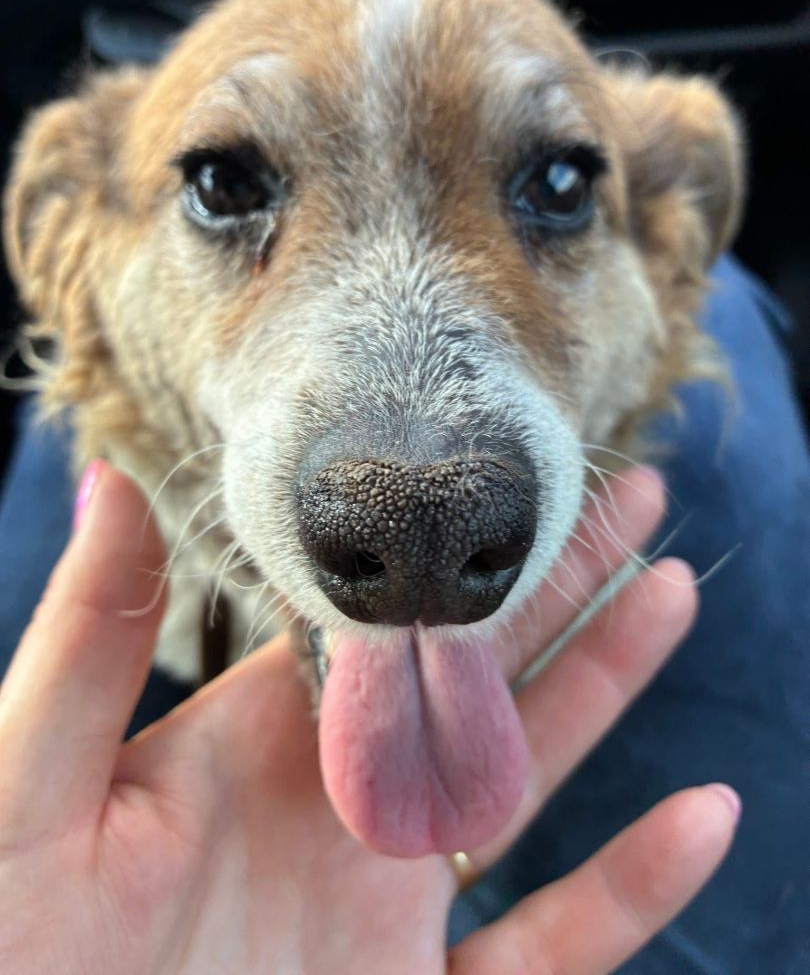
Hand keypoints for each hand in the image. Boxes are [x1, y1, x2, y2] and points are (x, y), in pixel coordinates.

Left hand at [0, 463, 738, 973]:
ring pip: (530, 778)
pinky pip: (558, 949)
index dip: (446, 546)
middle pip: (474, 670)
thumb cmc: (10, 960)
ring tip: (671, 590)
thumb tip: (110, 478)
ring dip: (607, 686)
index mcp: (259, 741)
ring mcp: (393, 909)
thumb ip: (89, 642)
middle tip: (629, 492)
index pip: (378, 619)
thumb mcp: (34, 786)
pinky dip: (635, 888)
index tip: (507, 470)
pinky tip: (704, 815)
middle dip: (553, 578)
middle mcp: (340, 807)